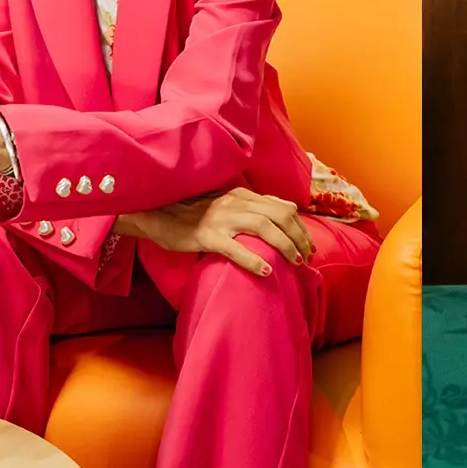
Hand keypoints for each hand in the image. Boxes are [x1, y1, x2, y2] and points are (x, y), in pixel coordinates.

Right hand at [120, 187, 314, 275]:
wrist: (159, 215)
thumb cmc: (194, 215)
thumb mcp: (226, 206)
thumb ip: (249, 210)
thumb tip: (277, 221)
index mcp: (243, 195)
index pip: (284, 206)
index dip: (300, 226)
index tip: (307, 244)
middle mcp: (236, 202)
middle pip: (281, 216)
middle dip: (299, 237)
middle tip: (306, 257)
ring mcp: (222, 218)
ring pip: (265, 228)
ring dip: (285, 246)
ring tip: (294, 263)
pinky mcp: (207, 236)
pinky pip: (235, 248)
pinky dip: (253, 260)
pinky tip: (265, 272)